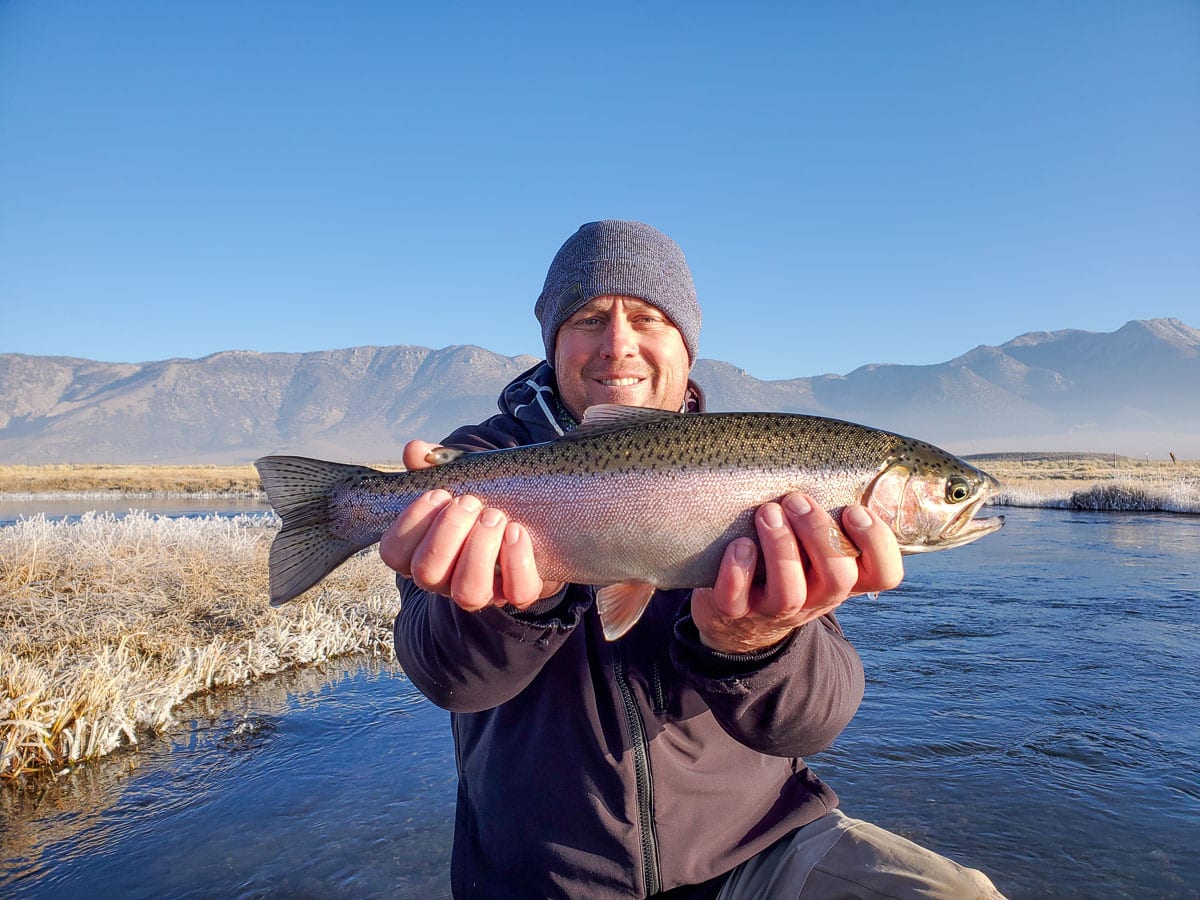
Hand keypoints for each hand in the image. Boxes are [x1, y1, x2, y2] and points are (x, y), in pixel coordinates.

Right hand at [378, 441, 563, 610]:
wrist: (532, 520)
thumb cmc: (483, 500)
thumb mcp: (460, 478)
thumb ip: (436, 464)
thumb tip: (416, 450)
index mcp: (422, 551)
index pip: (395, 553)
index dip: (411, 523)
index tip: (438, 493)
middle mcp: (446, 578)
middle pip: (427, 573)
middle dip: (448, 532)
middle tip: (470, 501)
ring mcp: (482, 590)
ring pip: (468, 592)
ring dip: (478, 550)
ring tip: (494, 516)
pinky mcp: (519, 592)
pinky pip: (517, 593)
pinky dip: (517, 561)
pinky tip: (517, 531)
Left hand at [691, 492, 903, 654]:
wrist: (741, 612)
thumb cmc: (788, 558)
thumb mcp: (816, 543)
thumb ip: (832, 517)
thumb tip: (843, 467)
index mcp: (845, 577)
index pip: (884, 574)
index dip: (876, 542)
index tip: (852, 510)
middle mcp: (817, 598)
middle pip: (838, 577)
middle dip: (818, 533)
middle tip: (795, 501)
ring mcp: (777, 609)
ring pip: (789, 591)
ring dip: (780, 545)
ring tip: (767, 512)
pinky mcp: (736, 612)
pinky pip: (736, 600)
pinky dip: (737, 571)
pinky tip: (740, 545)